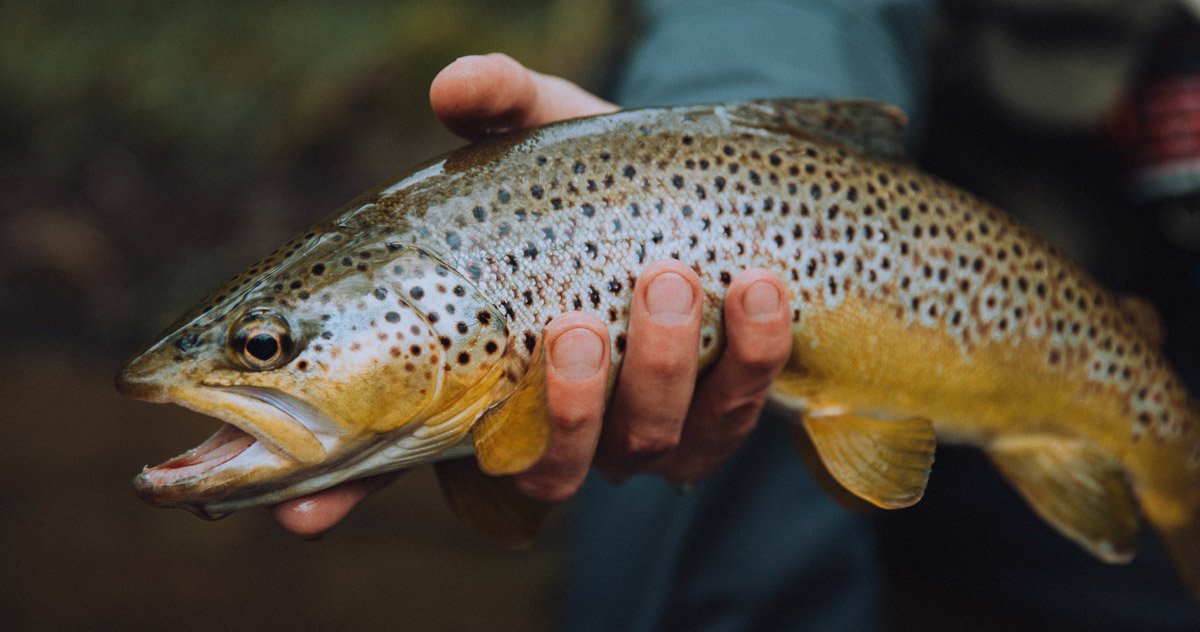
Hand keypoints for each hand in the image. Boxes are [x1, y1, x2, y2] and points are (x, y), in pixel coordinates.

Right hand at [273, 54, 792, 536]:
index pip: (389, 453)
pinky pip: (732, 417)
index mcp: (476, 373)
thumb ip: (498, 103)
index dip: (341, 491)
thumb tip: (453, 83)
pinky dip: (751, 358)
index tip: (302, 511)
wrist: (706, 194)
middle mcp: (547, 422)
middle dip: (566, 408)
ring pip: (639, 446)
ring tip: (675, 283)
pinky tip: (762, 287)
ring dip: (660, 371)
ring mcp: (632, 432)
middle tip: (578, 328)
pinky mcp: (715, 420)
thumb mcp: (543, 133)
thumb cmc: (594, 176)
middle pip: (542, 467)